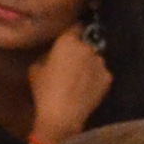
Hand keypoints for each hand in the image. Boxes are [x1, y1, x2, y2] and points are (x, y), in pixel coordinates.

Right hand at [26, 25, 111, 143]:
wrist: (62, 116)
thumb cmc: (44, 91)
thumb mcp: (35, 68)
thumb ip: (48, 55)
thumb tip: (55, 54)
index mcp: (68, 42)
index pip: (75, 27)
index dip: (73, 32)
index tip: (70, 39)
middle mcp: (87, 48)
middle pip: (85, 44)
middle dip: (80, 50)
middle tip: (72, 63)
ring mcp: (100, 62)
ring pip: (95, 59)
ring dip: (89, 64)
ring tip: (80, 79)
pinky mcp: (108, 77)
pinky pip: (101, 73)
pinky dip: (96, 78)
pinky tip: (87, 89)